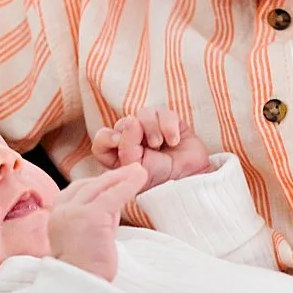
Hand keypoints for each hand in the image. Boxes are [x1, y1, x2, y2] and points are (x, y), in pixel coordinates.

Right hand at [46, 163, 146, 281]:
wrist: (79, 286)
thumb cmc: (84, 270)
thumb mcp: (86, 238)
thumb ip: (96, 219)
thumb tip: (113, 204)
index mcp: (57, 216)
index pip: (75, 191)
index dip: (95, 184)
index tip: (110, 182)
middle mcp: (62, 211)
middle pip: (88, 186)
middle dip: (110, 178)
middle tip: (129, 172)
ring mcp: (75, 212)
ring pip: (101, 187)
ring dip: (122, 177)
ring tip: (138, 171)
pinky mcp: (92, 216)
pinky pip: (113, 195)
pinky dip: (128, 184)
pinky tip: (139, 178)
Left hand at [89, 105, 212, 185]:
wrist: (190, 181)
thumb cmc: (161, 180)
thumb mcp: (137, 168)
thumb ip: (127, 145)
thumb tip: (130, 119)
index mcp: (119, 155)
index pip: (102, 139)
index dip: (107, 137)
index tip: (118, 142)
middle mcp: (133, 141)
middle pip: (123, 122)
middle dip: (135, 134)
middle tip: (149, 146)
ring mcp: (151, 130)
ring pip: (143, 113)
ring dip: (152, 128)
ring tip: (160, 144)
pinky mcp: (169, 123)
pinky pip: (163, 112)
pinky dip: (168, 125)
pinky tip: (174, 140)